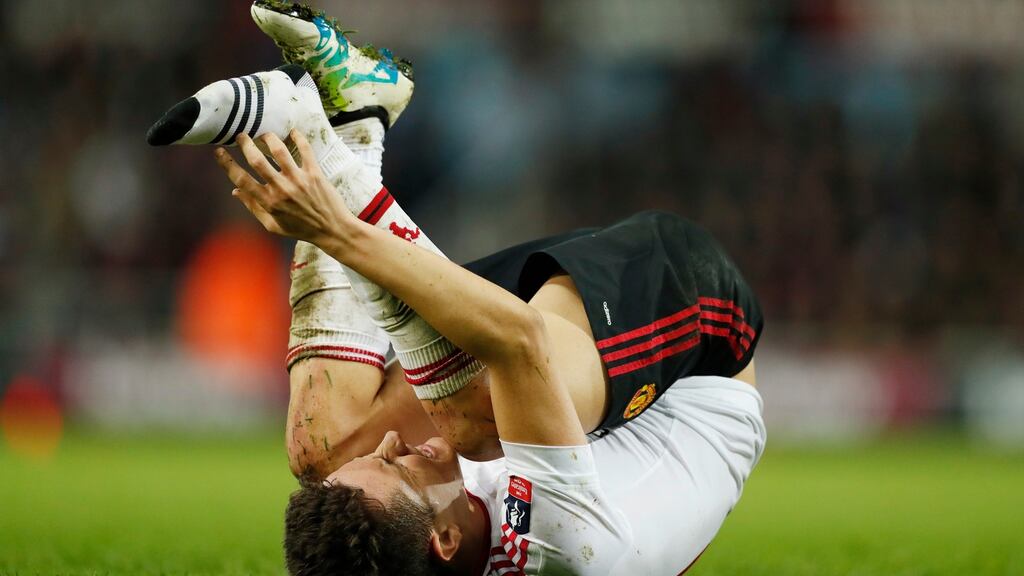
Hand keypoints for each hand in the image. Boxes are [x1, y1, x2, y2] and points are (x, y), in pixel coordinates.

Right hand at [214, 130, 351, 245]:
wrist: (332, 230)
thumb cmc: (301, 229)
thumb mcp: (273, 225)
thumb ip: (253, 207)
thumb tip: (235, 191)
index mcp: (268, 202)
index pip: (241, 179)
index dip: (227, 164)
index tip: (219, 152)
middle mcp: (282, 189)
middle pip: (257, 160)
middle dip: (245, 144)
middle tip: (241, 135)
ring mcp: (299, 180)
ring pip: (280, 151)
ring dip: (268, 138)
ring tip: (264, 134)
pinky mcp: (315, 174)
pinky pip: (305, 150)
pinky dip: (299, 137)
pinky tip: (292, 131)